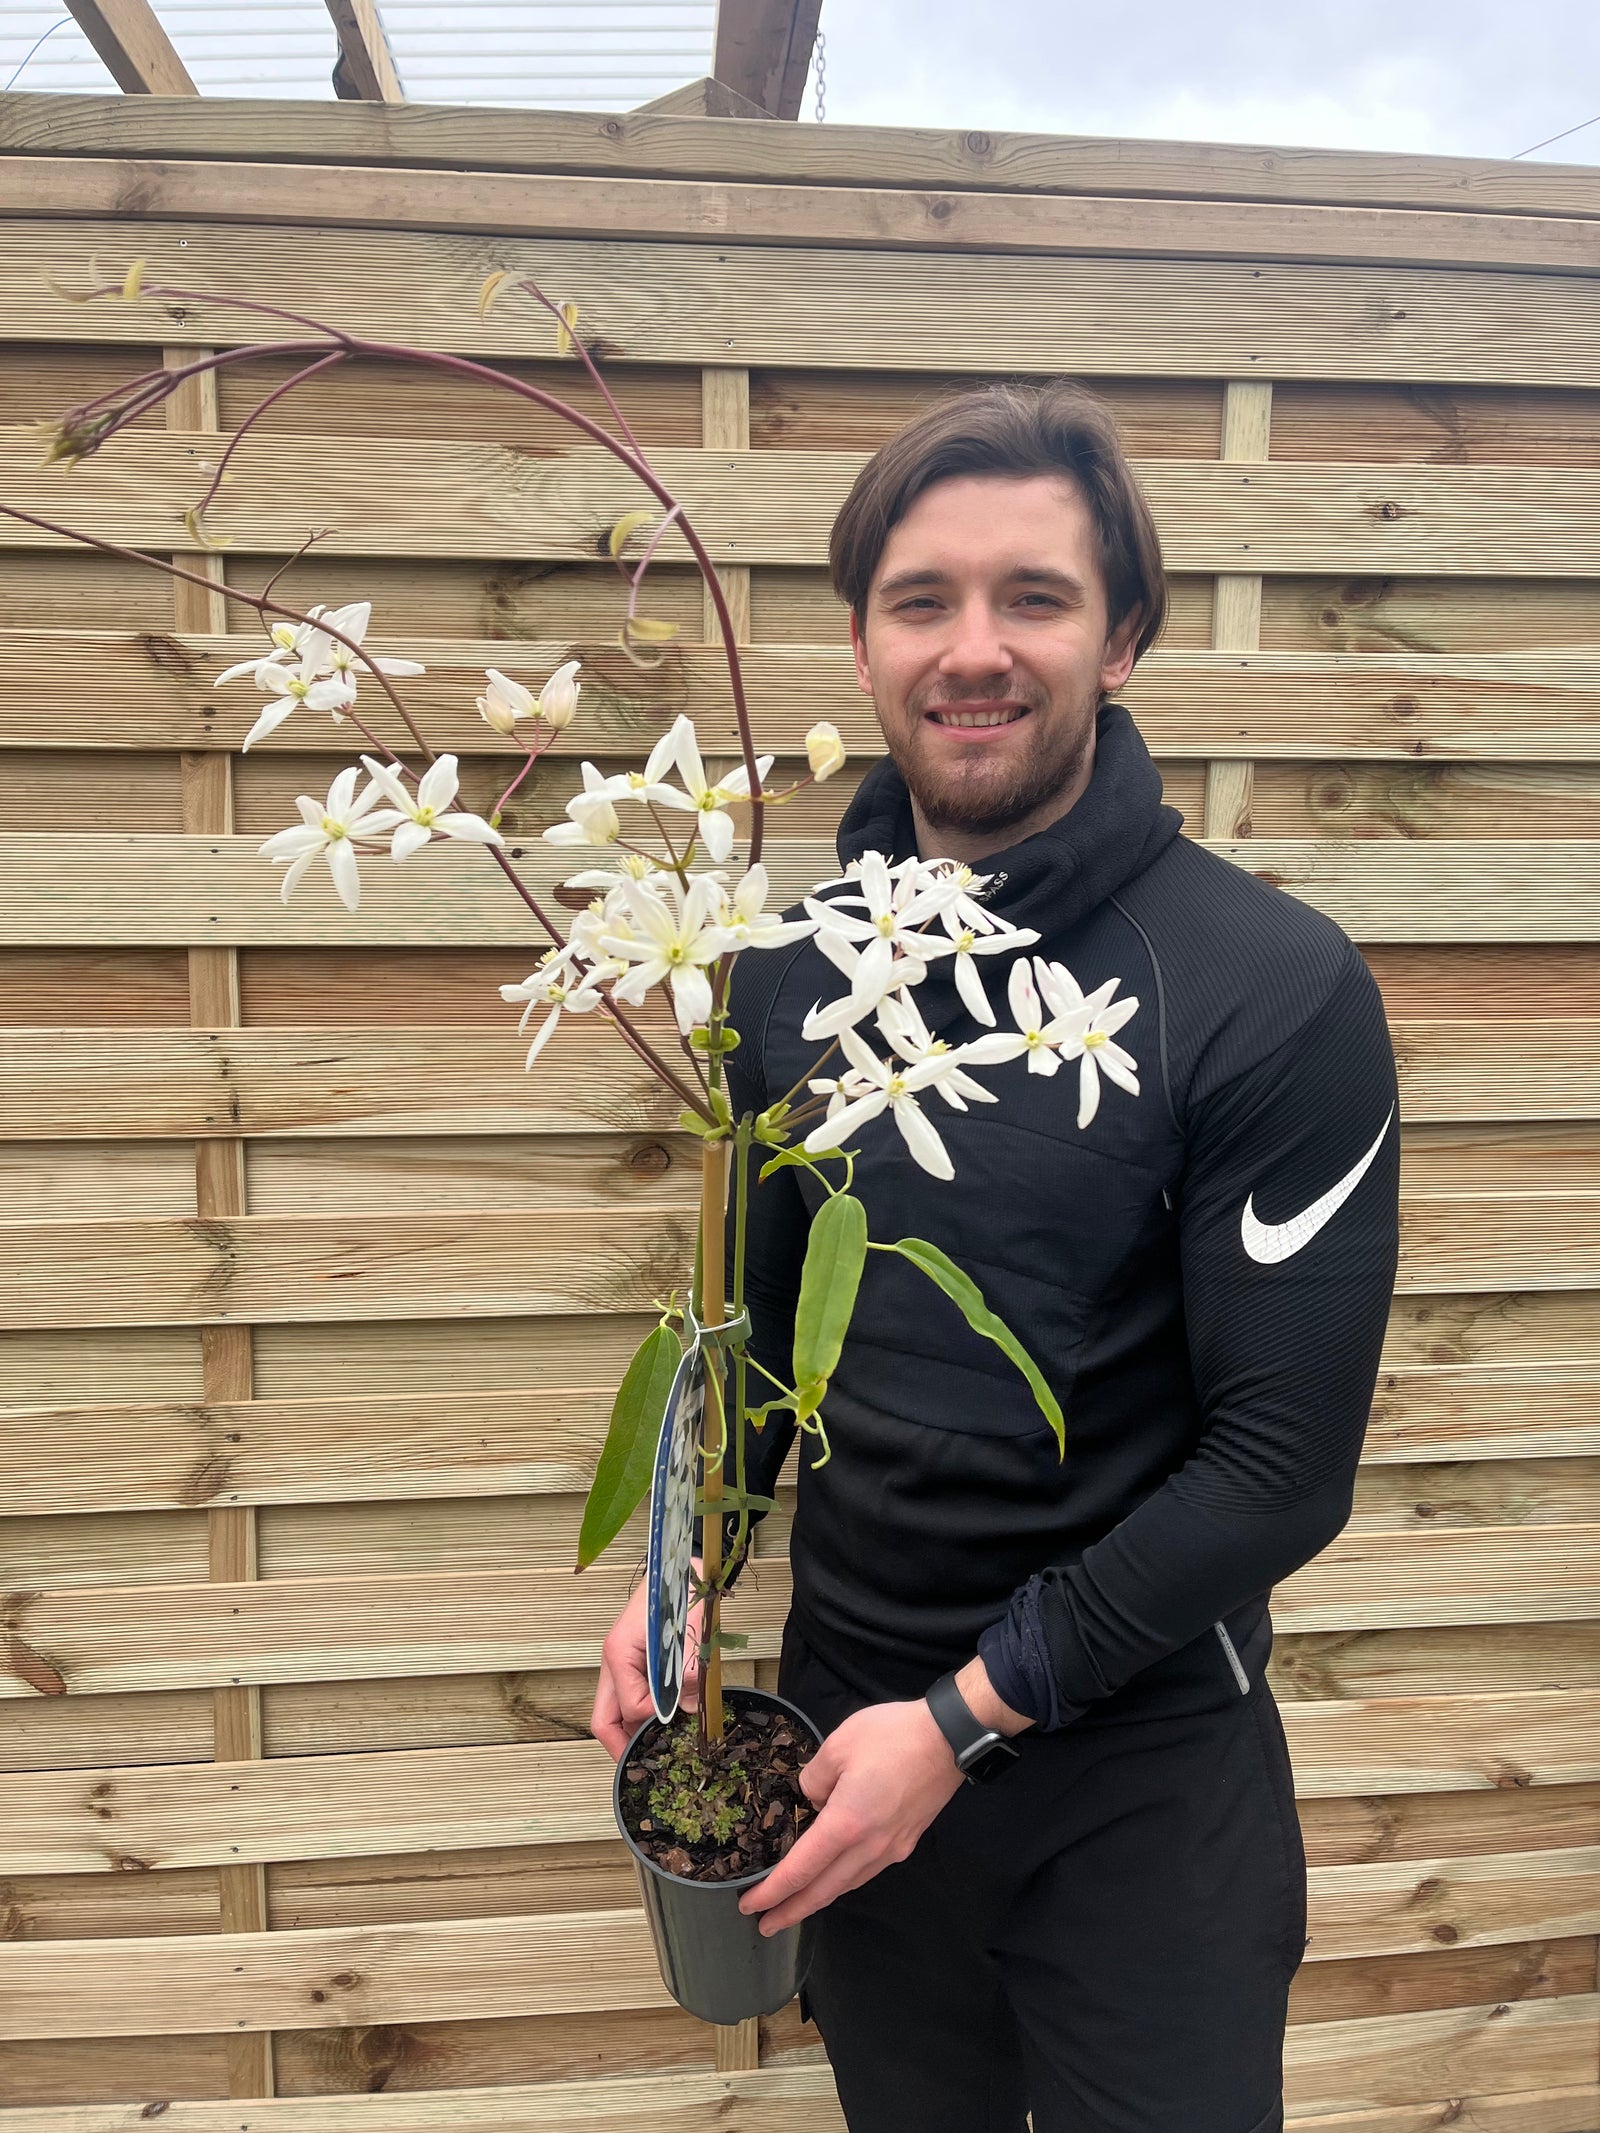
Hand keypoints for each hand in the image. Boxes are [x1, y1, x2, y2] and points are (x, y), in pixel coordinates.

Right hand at [590, 1560, 702, 1760]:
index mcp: (619, 1652)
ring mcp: (620, 1663)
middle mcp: (613, 1661)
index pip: (630, 1707)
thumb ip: (689, 1669)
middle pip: (604, 1720)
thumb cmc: (680, 1589)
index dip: (653, 1724)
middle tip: (646, 1769)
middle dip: (622, 1748)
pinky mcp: (632, 1664)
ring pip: (613, 1713)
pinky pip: (629, 1699)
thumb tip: (687, 1707)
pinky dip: (643, 1716)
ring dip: (633, 1733)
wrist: (680, 1564)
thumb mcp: (689, 1630)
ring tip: (658, 1750)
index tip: (678, 1727)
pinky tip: (665, 1723)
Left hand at [737, 1698, 962, 1934]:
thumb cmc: (892, 1736)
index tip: (750, 1905)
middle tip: (765, 1924)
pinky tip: (836, 1877)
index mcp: (846, 1825)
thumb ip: (814, 1777)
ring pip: (847, 1885)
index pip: (801, 1870)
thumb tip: (813, 1798)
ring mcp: (891, 1848)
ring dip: (818, 1899)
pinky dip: (843, 1882)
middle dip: (791, 1911)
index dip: (773, 1891)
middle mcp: (868, 1847)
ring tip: (795, 1905)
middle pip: (823, 1890)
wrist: (950, 1738)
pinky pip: (866, 1871)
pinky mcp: (907, 1841)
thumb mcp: (838, 1744)